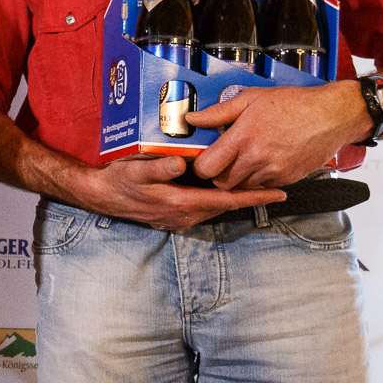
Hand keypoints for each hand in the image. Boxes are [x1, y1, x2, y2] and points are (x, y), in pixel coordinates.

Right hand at [73, 155, 284, 230]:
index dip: (256, 196)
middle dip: (250, 195)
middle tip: (273, 183)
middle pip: (227, 206)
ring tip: (252, 184)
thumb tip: (181, 163)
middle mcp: (185, 215)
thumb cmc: (119, 180)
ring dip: (233, 197)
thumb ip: (160, 166)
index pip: (228, 200)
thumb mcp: (137, 169)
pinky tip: (219, 188)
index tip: (280, 193)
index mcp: (182, 203)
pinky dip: (217, 199)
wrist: (102, 196)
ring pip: (215, 208)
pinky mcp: (173, 217)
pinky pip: (203, 208)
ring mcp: (179, 219)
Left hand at [184, 81, 369, 189]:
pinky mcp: (287, 179)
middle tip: (222, 160)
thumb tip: (192, 118)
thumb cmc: (294, 104)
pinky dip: (258, 179)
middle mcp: (257, 158)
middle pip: (222, 183)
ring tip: (244, 158)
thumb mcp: (251, 98)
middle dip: (218, 174)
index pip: (207, 167)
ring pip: (242, 187)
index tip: (204, 158)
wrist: (332, 115)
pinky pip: (263, 186)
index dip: (201, 165)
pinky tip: (262, 161)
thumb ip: (219, 112)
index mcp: (244, 137)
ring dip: (238, 177)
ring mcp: (274, 171)